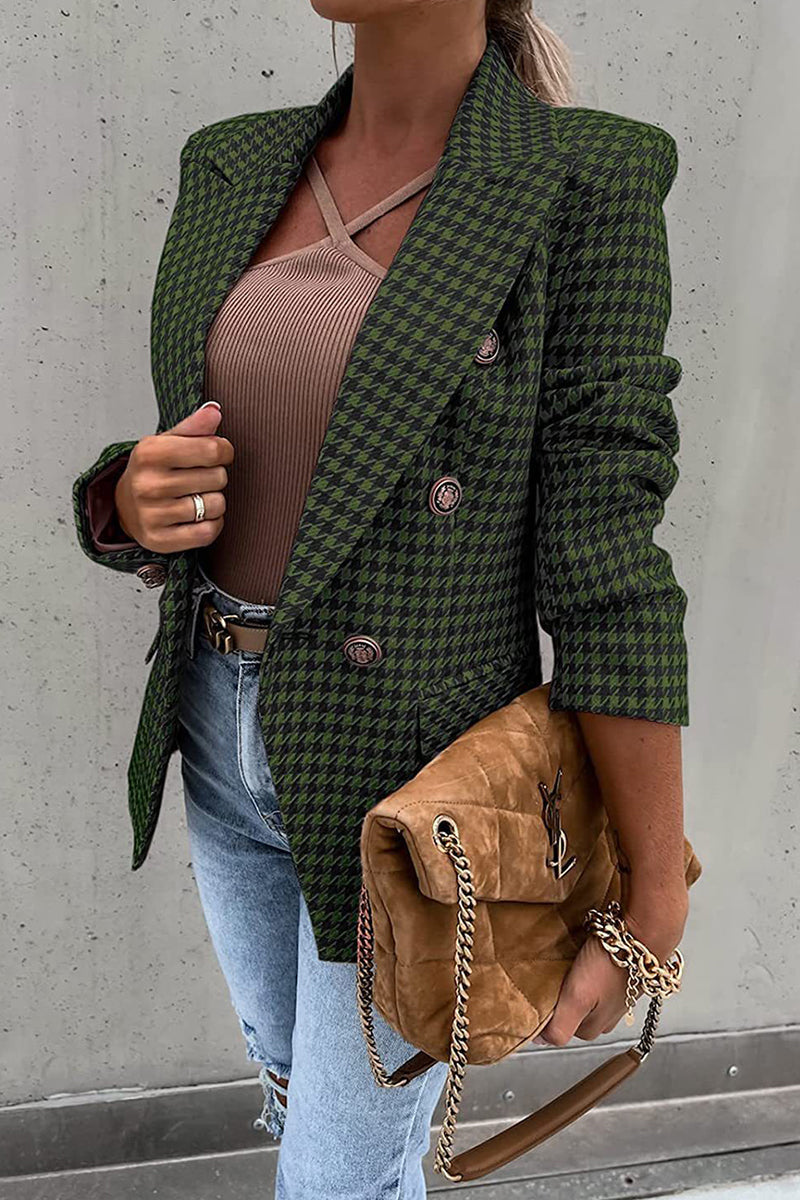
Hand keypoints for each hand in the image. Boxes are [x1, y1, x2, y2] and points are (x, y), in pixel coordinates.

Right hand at [114, 402, 232, 552]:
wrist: (124, 505)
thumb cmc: (153, 470)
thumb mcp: (168, 441)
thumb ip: (194, 426)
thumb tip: (214, 411)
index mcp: (150, 452)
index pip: (212, 449)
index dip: (224, 451)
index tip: (217, 453)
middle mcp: (147, 484)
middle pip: (217, 478)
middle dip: (216, 476)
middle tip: (200, 477)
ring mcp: (152, 515)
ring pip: (216, 506)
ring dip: (214, 501)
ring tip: (197, 496)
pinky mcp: (159, 540)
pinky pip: (208, 532)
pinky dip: (212, 524)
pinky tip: (198, 516)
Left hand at [532, 885, 688, 1046]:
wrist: (640, 935)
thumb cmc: (611, 964)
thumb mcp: (577, 999)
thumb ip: (560, 1026)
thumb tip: (540, 1041)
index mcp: (595, 1027)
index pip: (560, 1028)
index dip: (549, 1010)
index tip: (544, 993)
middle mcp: (607, 1015)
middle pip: (571, 1010)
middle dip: (561, 995)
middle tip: (555, 976)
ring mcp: (615, 995)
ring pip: (583, 992)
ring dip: (574, 978)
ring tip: (570, 963)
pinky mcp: (619, 976)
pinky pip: (594, 975)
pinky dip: (586, 966)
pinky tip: (584, 955)